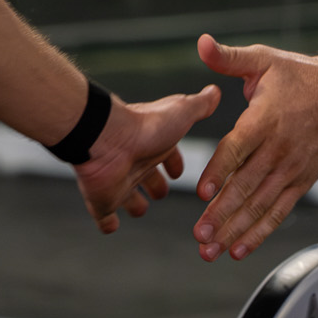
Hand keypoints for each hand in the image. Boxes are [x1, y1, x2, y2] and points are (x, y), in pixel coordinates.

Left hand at [73, 84, 221, 232]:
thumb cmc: (144, 127)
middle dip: (155, 185)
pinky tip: (112, 226)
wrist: (107, 139)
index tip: (177, 171)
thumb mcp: (182, 112)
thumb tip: (215, 91)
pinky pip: (104, 215)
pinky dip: (107, 222)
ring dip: (133, 204)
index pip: (166, 155)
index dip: (173, 163)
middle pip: (146, 176)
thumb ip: (199, 105)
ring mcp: (117, 181)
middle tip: (161, 193)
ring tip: (140, 210)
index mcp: (154, 143)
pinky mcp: (102, 199)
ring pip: (126, 196)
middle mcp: (135, 161)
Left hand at [191, 34, 317, 259]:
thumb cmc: (301, 76)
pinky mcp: (301, 181)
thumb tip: (201, 44)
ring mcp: (292, 169)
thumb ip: (228, 58)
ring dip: (235, 229)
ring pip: (260, 205)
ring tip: (211, 249)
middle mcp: (279, 148)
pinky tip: (238, 249)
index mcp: (265, 119)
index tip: (202, 192)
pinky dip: (259, 232)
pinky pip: (278, 211)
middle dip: (221, 213)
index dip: (220, 171)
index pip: (238, 148)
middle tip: (199, 234)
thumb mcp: (264, 60)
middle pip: (247, 185)